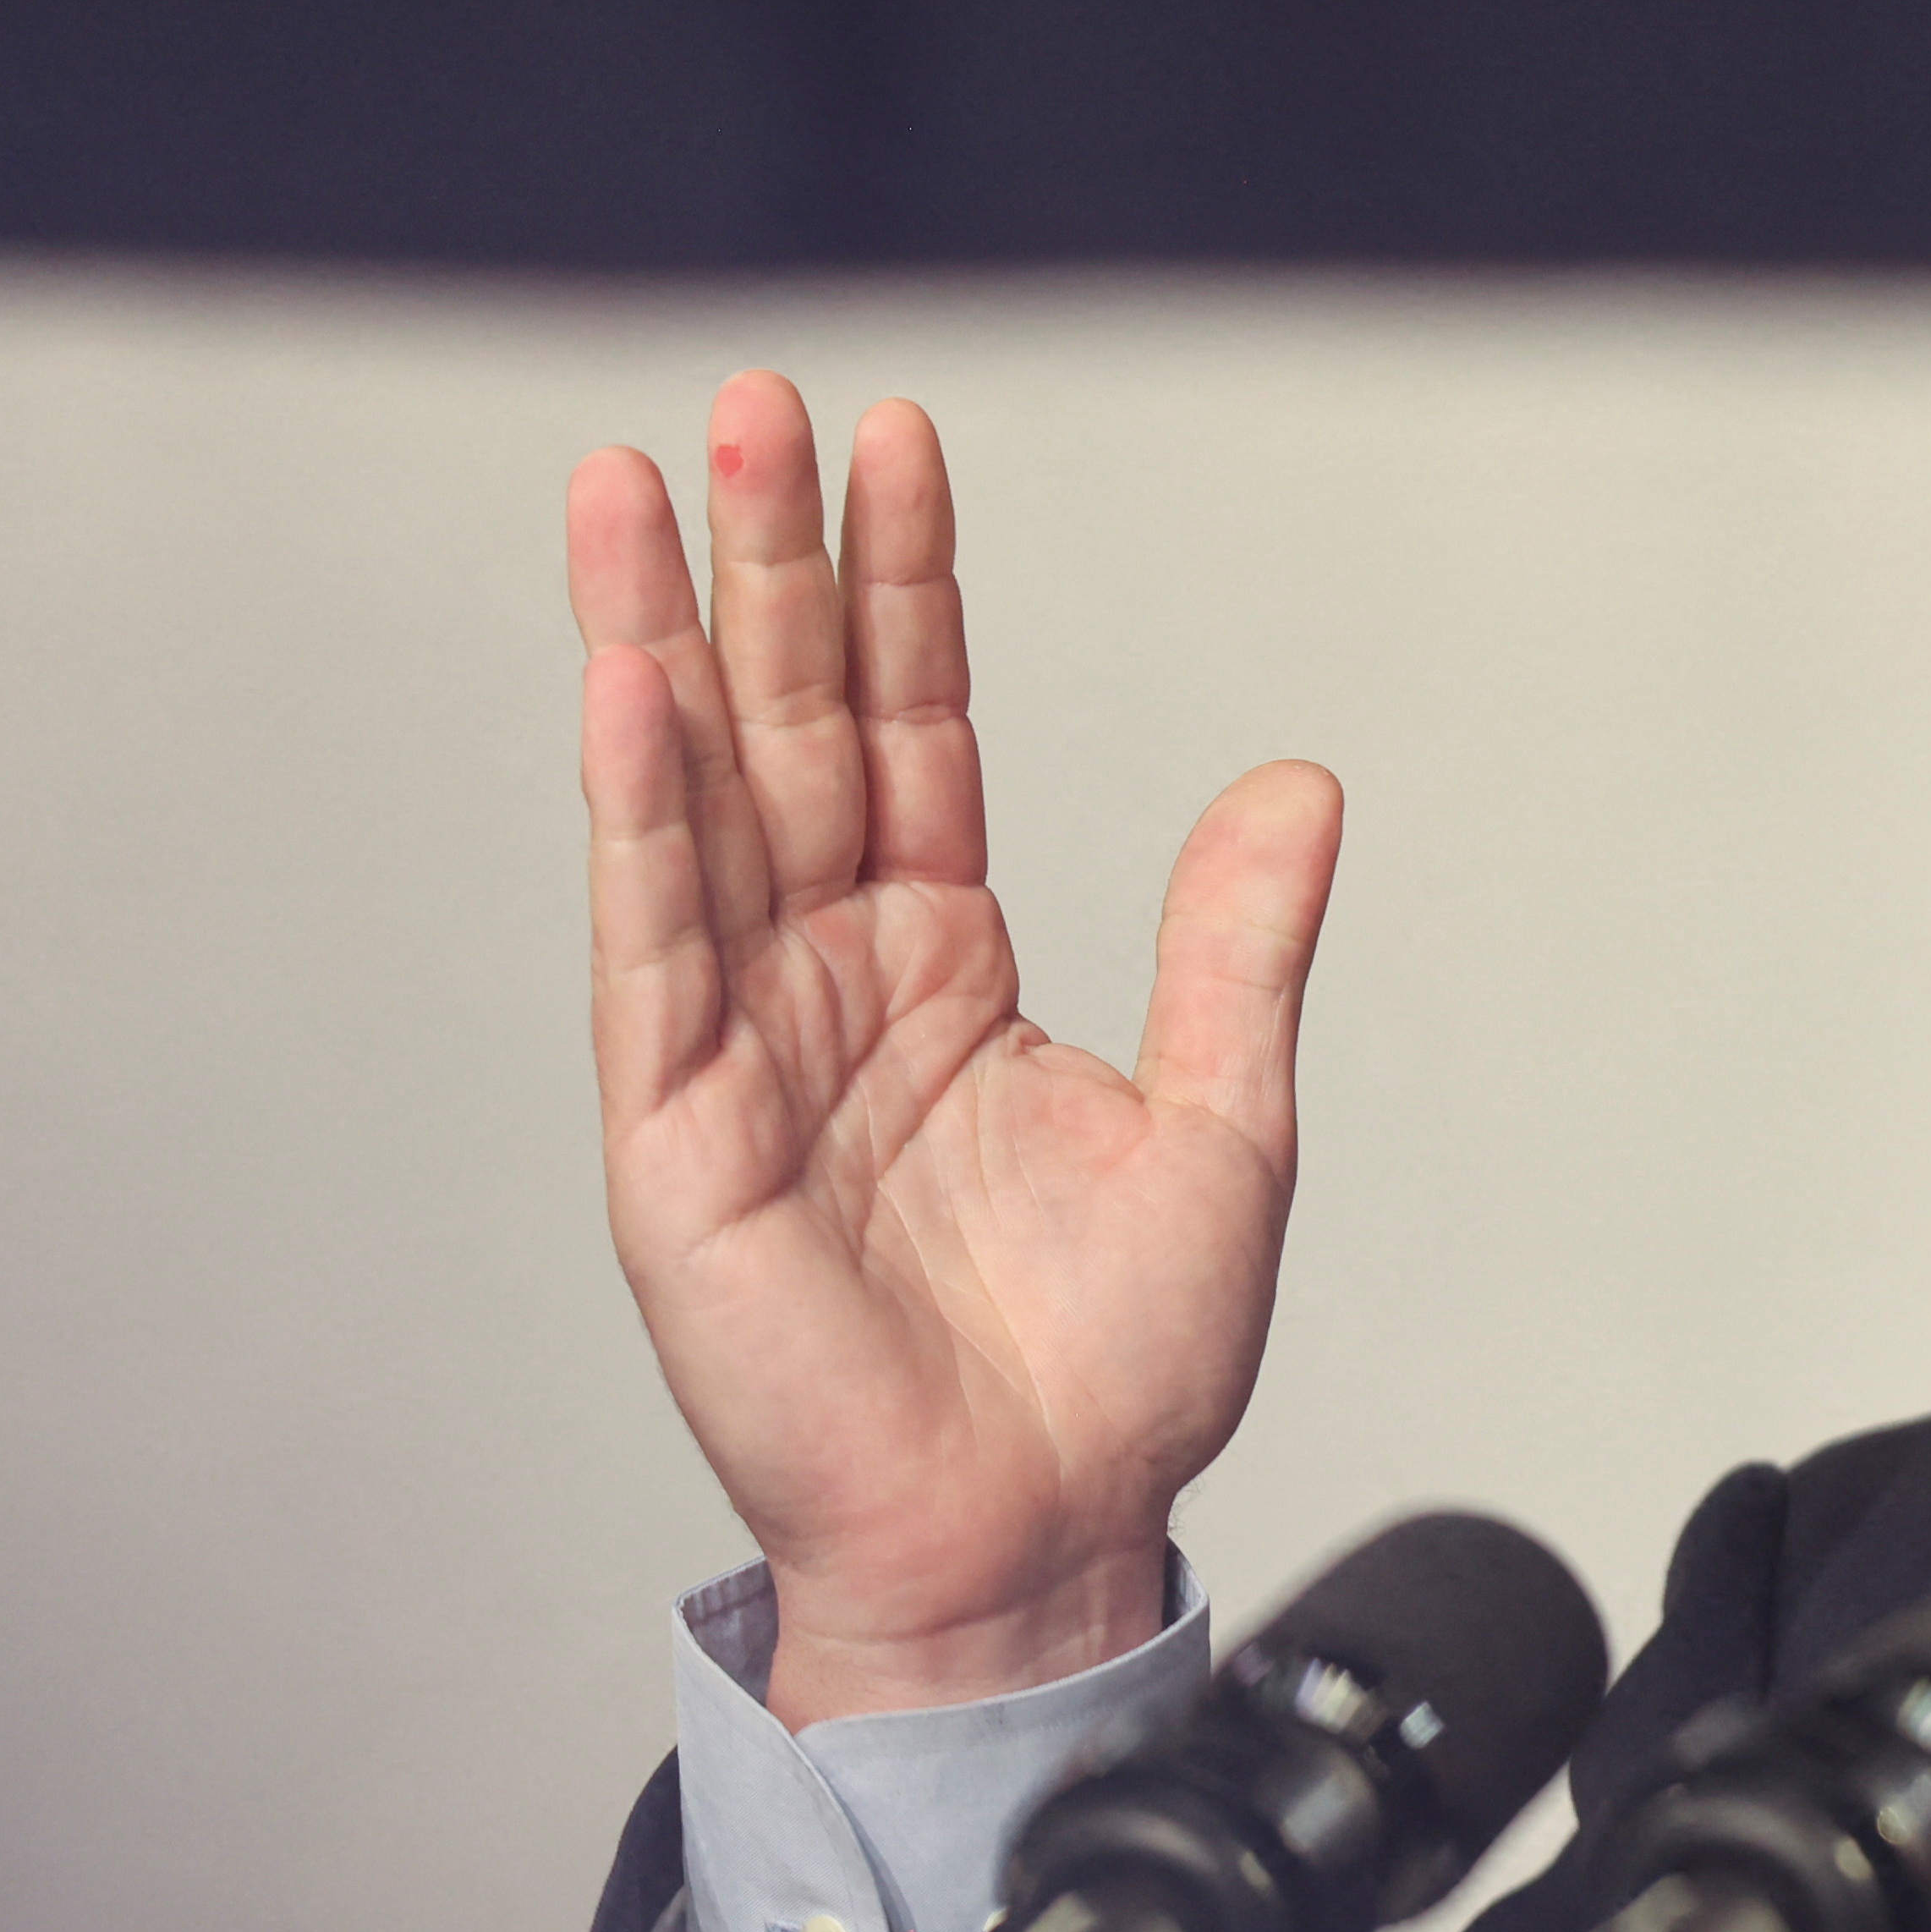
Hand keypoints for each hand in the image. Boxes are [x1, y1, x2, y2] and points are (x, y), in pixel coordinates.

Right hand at [573, 373, 1340, 1724]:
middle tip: (748, 397)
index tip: (896, 438)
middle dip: (767, 562)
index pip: (912, 729)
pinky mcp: (676, 1131)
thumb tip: (1301, 781)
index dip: (902, 586)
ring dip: (660, 637)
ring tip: (629, 480)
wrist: (1044, 1533)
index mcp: (944, 963)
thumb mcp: (1224, 1123)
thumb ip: (1238, 946)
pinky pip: (657, 942)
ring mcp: (739, 1043)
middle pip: (787, 726)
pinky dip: (641, 813)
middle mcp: (828, 977)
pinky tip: (629, 687)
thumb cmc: (1115, 1368)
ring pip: (694, 801)